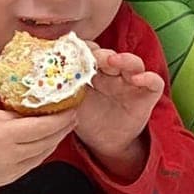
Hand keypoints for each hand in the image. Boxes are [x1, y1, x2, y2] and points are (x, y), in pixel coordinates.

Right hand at [0, 108, 77, 193]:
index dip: (61, 118)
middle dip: (63, 128)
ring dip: (55, 140)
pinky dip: (42, 152)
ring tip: (62, 128)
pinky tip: (44, 143)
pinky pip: (33, 163)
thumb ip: (14, 116)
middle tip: (72, 116)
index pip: (43, 126)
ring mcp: (12, 170)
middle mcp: (11, 156)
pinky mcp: (10, 179)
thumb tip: (36, 114)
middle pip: (48, 141)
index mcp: (4, 136)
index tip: (71, 108)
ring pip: (44, 154)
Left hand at [74, 46, 163, 171]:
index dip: (84, 50)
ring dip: (124, 59)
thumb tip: (40, 78)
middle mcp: (113, 73)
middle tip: (93, 56)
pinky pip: (154, 83)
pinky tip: (138, 79)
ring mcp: (131, 82)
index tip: (74, 51)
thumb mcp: (72, 103)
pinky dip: (148, 78)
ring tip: (114, 61)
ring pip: (133, 63)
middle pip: (111, 56)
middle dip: (102, 54)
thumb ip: (63, 90)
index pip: (91, 53)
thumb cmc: (86, 118)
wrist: (103, 142)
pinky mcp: (146, 95)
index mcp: (94, 72)